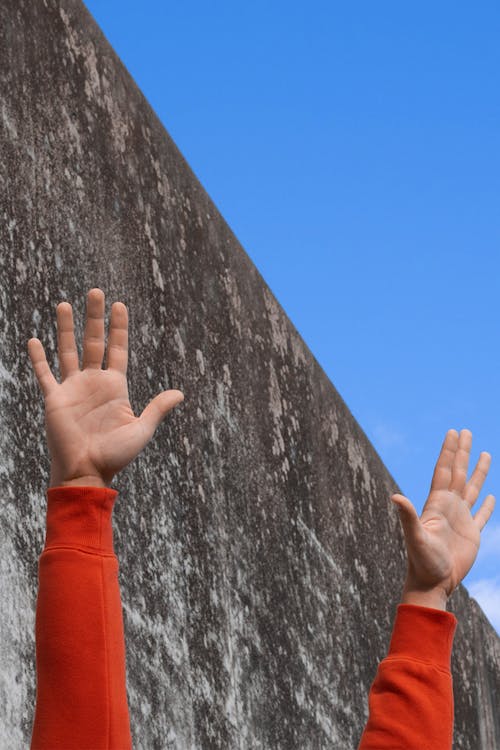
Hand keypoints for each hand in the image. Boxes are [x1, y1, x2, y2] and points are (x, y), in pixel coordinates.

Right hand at [27, 288, 184, 487]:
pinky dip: (38, 358)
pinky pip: (45, 375)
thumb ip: (157, 409)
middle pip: (94, 341)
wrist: (87, 473)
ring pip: (68, 350)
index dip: (119, 327)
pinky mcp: (55, 400)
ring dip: (66, 328)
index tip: (120, 305)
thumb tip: (180, 394)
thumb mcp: (141, 429)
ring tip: (65, 303)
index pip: (118, 349)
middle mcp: (94, 382)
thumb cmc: (115, 455)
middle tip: (95, 291)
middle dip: (95, 316)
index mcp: (116, 386)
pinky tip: (34, 340)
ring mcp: (73, 389)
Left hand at [392, 429, 494, 599]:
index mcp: (437, 503)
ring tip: (485, 453)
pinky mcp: (471, 534)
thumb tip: (394, 496)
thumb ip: (407, 516)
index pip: (444, 470)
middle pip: (457, 472)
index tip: (453, 432)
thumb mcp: (415, 537)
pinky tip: (491, 496)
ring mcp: (461, 519)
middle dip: (462, 452)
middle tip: (465, 431)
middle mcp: (449, 507)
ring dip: (478, 472)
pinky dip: (487, 505)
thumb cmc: (421, 562)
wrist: (432, 583)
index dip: (449, 451)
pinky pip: (481, 515)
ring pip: (472, 489)